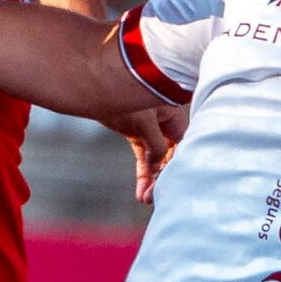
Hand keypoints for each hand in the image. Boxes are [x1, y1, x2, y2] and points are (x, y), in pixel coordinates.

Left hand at [118, 92, 183, 206]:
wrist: (97, 82)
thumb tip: (161, 164)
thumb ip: (156, 143)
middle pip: (171, 156)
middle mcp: (167, 124)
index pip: (183, 145)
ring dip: (152, 180)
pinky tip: (141, 191)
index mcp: (175, 115)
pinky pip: (144, 158)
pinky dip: (143, 174)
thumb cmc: (126, 94)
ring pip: (157, 160)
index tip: (171, 183)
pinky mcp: (138, 134)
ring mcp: (152, 130)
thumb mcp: (145, 121)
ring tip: (145, 199)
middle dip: (163, 177)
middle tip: (153, 197)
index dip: (178, 164)